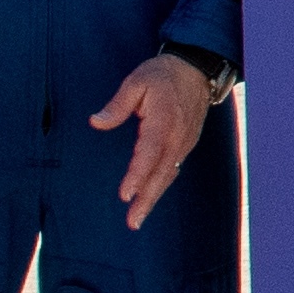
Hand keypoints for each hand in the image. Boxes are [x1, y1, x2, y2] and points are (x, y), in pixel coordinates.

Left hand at [92, 52, 218, 229]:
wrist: (196, 70)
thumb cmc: (163, 75)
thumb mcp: (137, 81)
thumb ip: (117, 105)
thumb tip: (96, 122)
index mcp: (163, 120)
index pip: (149, 153)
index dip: (137, 175)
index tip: (125, 194)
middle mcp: (176, 136)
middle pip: (161, 173)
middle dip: (146, 199)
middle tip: (132, 222)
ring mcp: (184, 142)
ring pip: (168, 175)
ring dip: (153, 198)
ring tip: (137, 218)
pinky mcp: (186, 144)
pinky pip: (173, 169)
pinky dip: (161, 186)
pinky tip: (149, 197)